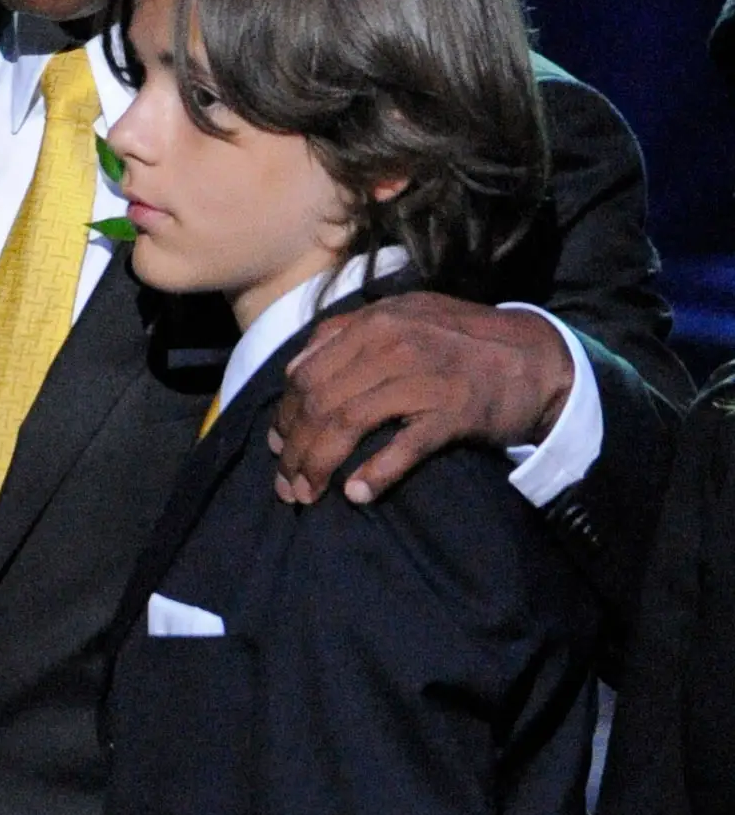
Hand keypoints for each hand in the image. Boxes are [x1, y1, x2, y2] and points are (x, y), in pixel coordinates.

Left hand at [267, 298, 572, 508]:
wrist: (535, 357)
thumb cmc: (461, 344)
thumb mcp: (405, 319)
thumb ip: (350, 335)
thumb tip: (296, 369)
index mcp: (376, 322)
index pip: (306, 373)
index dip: (284, 417)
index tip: (278, 448)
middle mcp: (394, 342)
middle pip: (319, 403)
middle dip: (293, 451)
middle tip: (287, 486)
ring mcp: (423, 375)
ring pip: (347, 424)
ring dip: (319, 466)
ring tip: (308, 495)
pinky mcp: (453, 410)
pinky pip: (402, 446)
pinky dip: (375, 473)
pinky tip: (357, 494)